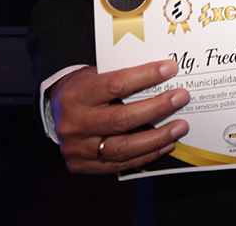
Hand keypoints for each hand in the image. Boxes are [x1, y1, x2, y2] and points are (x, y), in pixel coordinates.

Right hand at [51, 60, 189, 173]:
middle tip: (181, 98)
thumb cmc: (82, 90)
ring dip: (157, 138)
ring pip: (123, 147)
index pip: (115, 85)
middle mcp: (74, 124)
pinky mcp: (83, 165)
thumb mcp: (93, 75)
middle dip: (157, 108)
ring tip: (180, 126)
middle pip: (122, 119)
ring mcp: (77, 148)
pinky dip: (146, 155)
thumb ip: (121, 76)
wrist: (54, 114)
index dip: (145, 76)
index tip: (169, 69)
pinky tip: (165, 144)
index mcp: (75, 96)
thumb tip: (161, 73)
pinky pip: (120, 164)